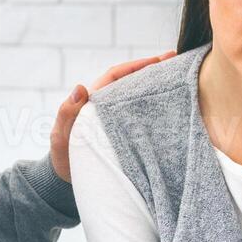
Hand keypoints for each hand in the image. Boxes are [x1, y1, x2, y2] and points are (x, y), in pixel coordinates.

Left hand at [50, 50, 175, 180]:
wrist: (68, 180)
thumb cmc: (62, 157)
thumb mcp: (60, 137)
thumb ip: (67, 114)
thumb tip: (80, 88)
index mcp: (93, 100)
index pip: (116, 76)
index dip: (136, 66)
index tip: (157, 61)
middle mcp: (107, 106)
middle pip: (132, 82)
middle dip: (153, 71)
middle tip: (177, 64)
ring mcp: (117, 119)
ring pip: (138, 97)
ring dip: (156, 88)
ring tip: (180, 80)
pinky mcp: (125, 134)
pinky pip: (142, 117)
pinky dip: (155, 110)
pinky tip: (173, 108)